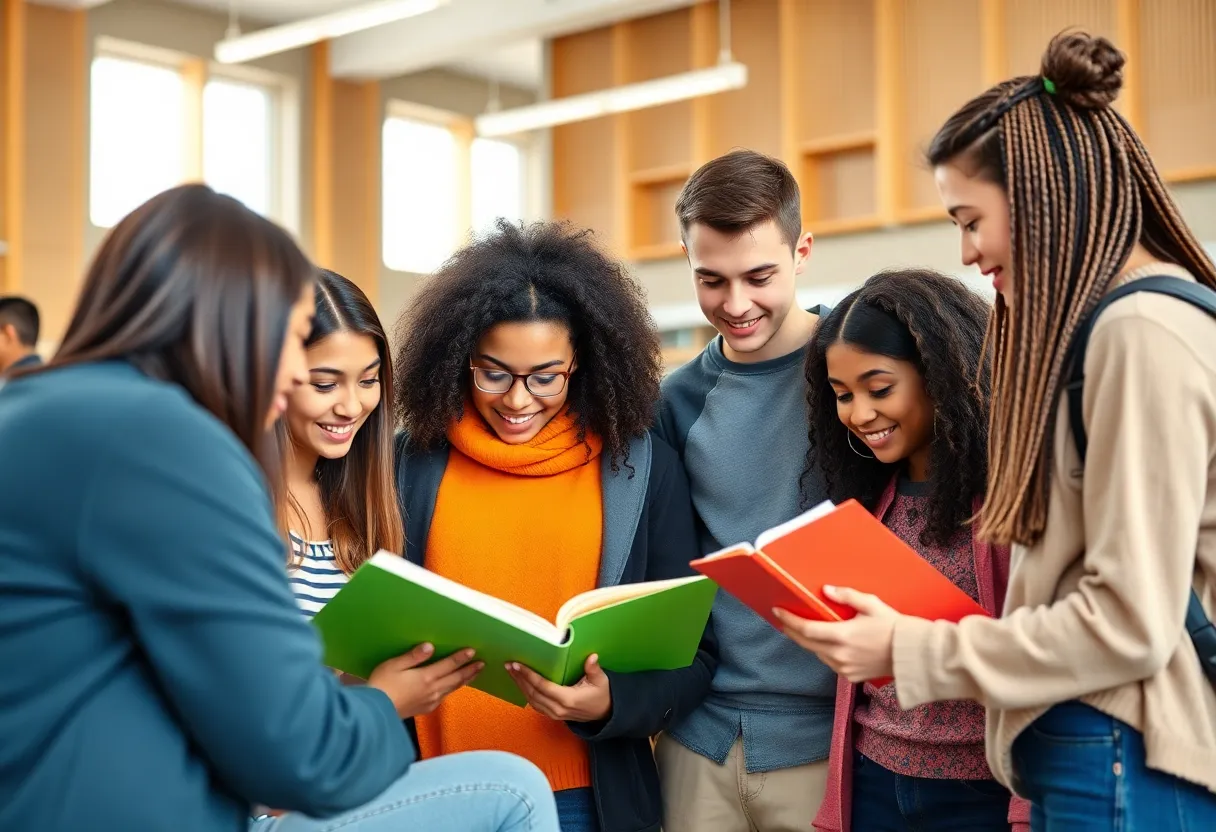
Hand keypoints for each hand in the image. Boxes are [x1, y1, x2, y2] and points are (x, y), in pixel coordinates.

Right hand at [367, 643, 482, 717]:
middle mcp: (432, 690)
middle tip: (482, 664)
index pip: (449, 665)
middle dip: (470, 670)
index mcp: (426, 677)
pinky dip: (453, 689)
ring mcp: (430, 701)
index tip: (473, 651)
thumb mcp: (393, 665)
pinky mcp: (425, 708)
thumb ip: (413, 656)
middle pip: (455, 678)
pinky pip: (444, 697)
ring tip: (474, 674)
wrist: (375, 714)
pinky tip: (453, 688)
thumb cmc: (381, 686)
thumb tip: (430, 646)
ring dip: (464, 680)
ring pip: (452, 688)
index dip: (461, 657)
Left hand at [506, 654, 612, 722]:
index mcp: (568, 699)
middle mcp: (558, 709)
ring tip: (511, 671)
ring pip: (531, 700)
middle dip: (520, 678)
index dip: (529, 675)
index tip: (518, 665)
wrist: (604, 714)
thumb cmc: (601, 695)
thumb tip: (591, 657)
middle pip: (533, 693)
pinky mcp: (552, 715)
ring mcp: (554, 714)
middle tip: (509, 665)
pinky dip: (526, 693)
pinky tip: (520, 683)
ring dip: (520, 685)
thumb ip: (594, 669)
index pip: (543, 686)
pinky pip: (535, 704)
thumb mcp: (601, 681)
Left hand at [772, 585, 899, 682]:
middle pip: (806, 643)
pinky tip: (825, 643)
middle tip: (783, 619)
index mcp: (843, 636)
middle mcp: (840, 655)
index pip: (806, 629)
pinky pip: (830, 662)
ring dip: (808, 642)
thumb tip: (825, 590)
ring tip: (802, 629)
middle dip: (792, 630)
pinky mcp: (850, 676)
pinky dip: (824, 652)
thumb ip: (846, 596)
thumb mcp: (871, 604)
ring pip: (817, 654)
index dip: (789, 620)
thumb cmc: (893, 627)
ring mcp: (844, 668)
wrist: (912, 654)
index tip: (777, 612)